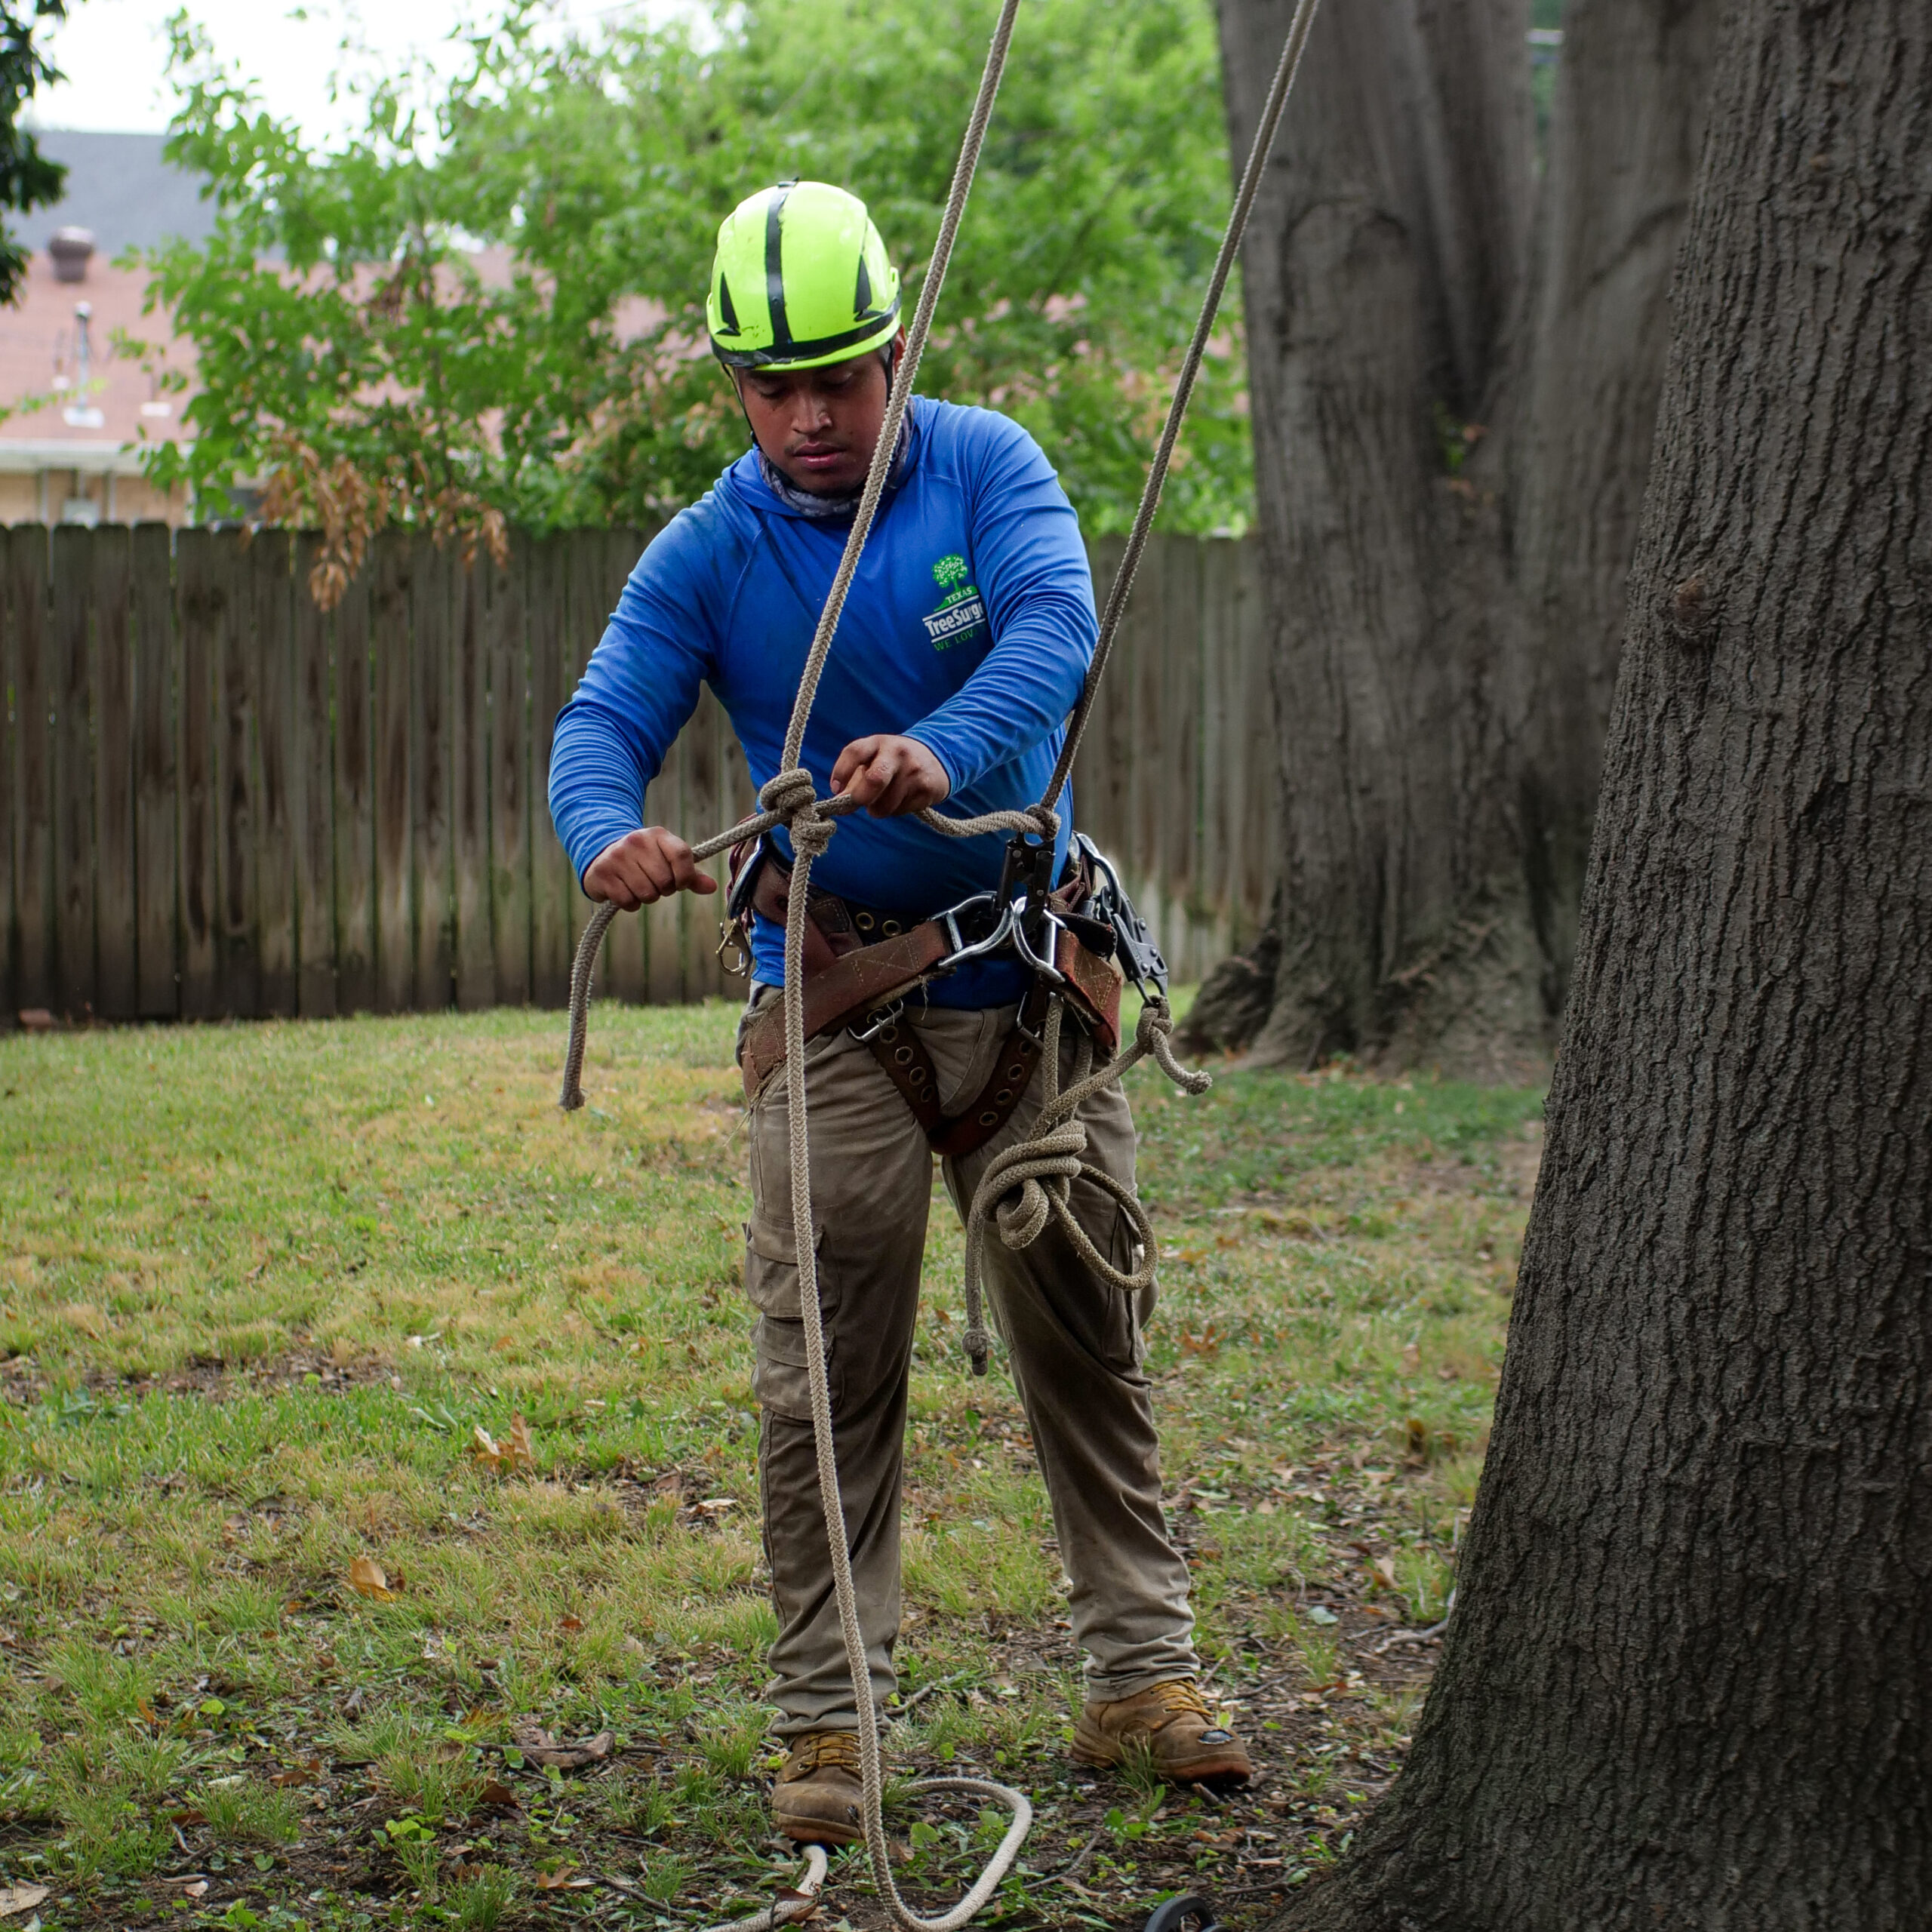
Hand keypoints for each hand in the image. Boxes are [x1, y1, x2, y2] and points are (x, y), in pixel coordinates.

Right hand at [583, 828, 718, 909]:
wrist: (602, 853)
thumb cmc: (643, 860)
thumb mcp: (667, 860)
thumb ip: (689, 874)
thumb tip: (712, 887)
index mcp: (657, 835)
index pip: (682, 855)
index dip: (685, 876)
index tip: (680, 883)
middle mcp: (636, 841)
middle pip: (665, 881)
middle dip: (663, 890)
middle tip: (653, 883)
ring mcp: (617, 856)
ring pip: (647, 893)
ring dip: (646, 898)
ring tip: (639, 886)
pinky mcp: (602, 873)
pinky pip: (628, 901)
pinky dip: (630, 904)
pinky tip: (625, 892)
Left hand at [830, 734, 951, 816]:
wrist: (937, 758)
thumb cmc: (893, 762)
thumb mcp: (873, 761)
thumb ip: (853, 781)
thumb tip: (838, 803)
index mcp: (878, 742)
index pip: (855, 752)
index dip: (841, 772)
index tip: (836, 789)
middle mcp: (897, 753)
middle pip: (874, 780)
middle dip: (860, 798)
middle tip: (857, 802)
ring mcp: (914, 771)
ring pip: (885, 805)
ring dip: (877, 809)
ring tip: (884, 798)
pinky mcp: (927, 789)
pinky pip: (900, 811)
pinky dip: (895, 811)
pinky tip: (901, 799)